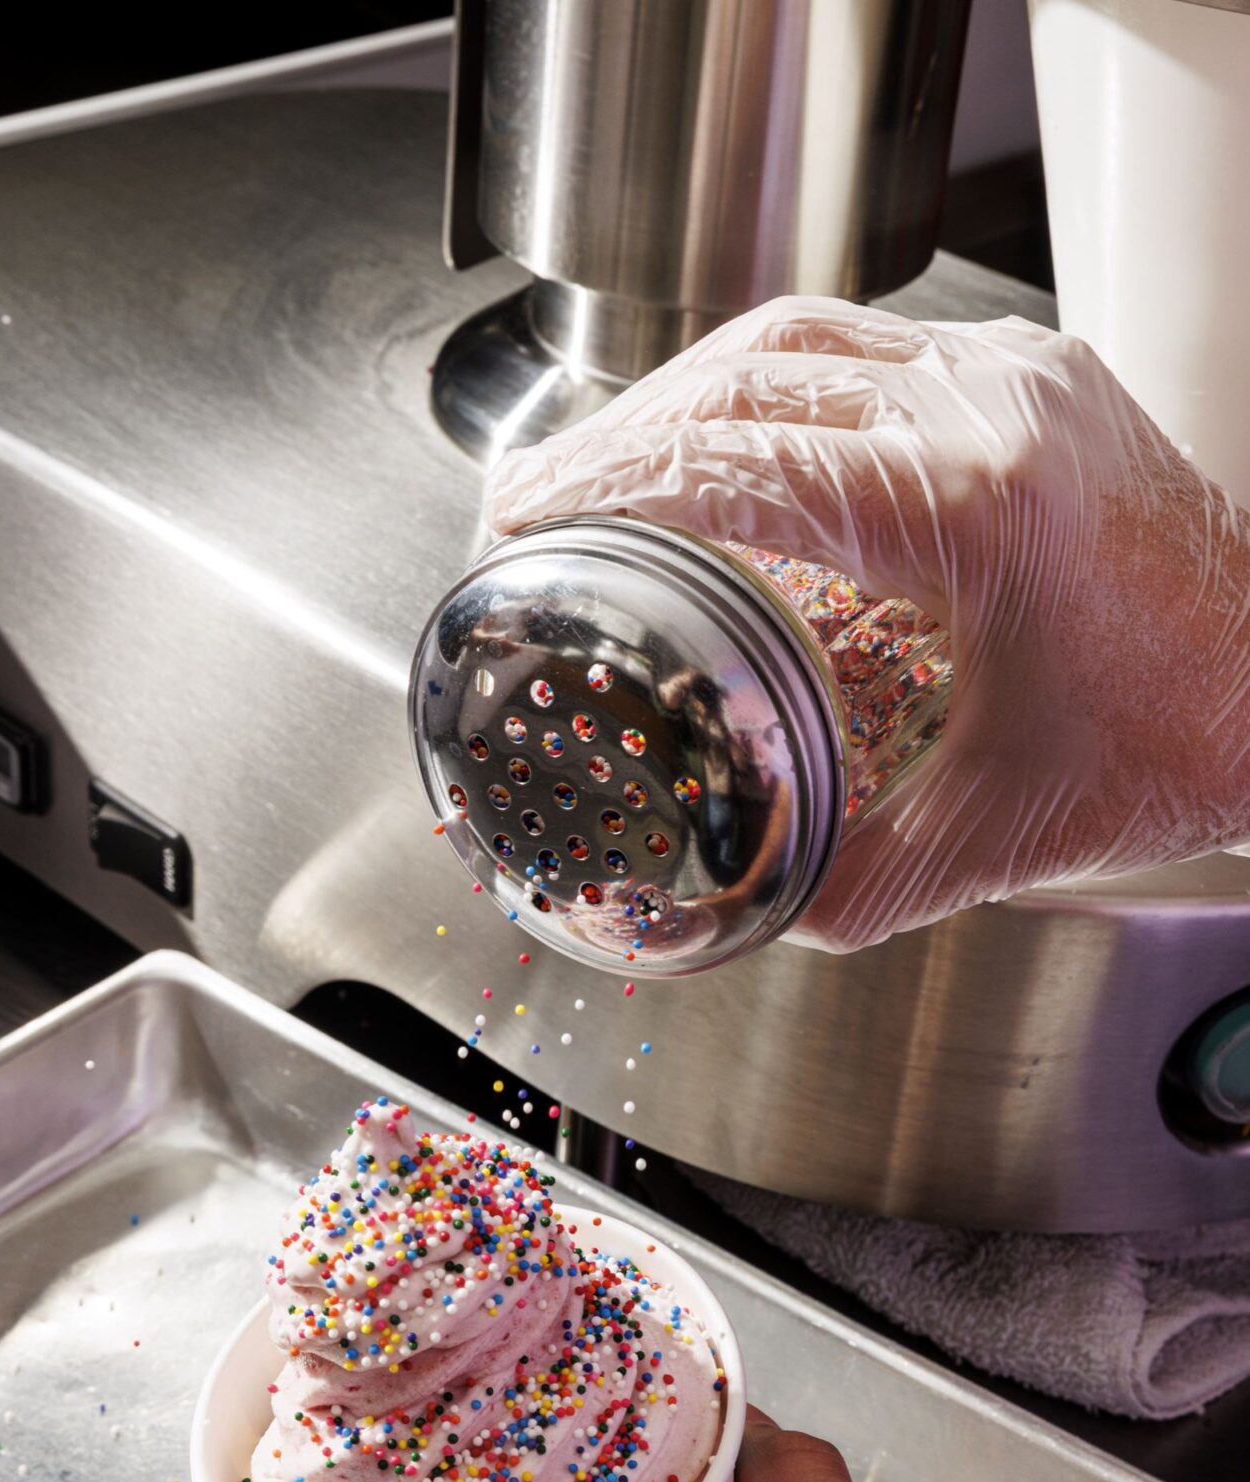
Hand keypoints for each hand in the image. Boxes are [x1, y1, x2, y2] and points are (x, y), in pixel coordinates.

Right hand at [485, 301, 1249, 950]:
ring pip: (800, 338)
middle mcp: (993, 408)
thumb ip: (854, 885)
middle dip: (620, 433)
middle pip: (748, 375)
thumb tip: (743, 914)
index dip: (610, 488)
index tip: (526, 517)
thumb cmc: (1184, 735)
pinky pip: (866, 347)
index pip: (738, 466)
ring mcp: (1016, 375)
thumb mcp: (1001, 834)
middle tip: (535, 493)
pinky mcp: (1032, 375)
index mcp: (975, 506)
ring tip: (609, 464)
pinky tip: (731, 448)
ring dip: (685, 395)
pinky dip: (770, 391)